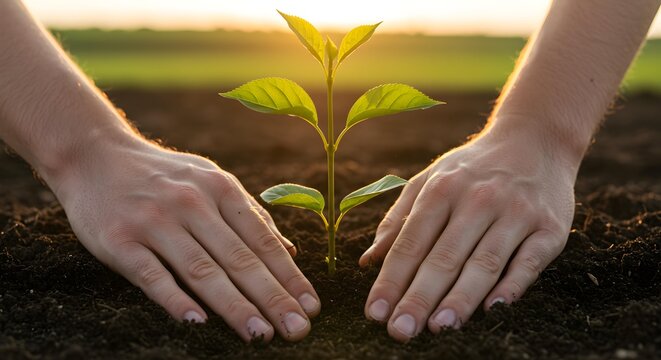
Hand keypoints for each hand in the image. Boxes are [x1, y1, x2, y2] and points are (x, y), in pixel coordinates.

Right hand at [50, 137, 319, 341]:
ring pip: (202, 270)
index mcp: (220, 189)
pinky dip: (175, 299)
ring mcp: (154, 221)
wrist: (94, 155)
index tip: (311, 307)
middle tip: (297, 330)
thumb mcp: (211, 180)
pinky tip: (198, 322)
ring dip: (234, 305)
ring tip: (261, 334)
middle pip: (238, 259)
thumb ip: (250, 214)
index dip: (289, 276)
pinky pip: (151, 275)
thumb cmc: (165, 175)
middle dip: (272, 297)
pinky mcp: (119, 240)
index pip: (262, 240)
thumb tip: (290, 251)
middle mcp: (192, 203)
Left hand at [360, 126, 577, 341]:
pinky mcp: (550, 227)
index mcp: (441, 190)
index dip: (391, 280)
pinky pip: (529, 261)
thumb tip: (368, 260)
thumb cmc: (471, 168)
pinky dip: (512, 285)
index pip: (410, 243)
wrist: (536, 140)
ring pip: (484, 263)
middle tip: (400, 331)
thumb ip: (398, 219)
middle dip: (419, 297)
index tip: (375, 313)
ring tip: (437, 328)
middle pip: (444, 257)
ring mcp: (516, 213)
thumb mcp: (428, 180)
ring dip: (460, 298)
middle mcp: (478, 200)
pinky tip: (492, 309)